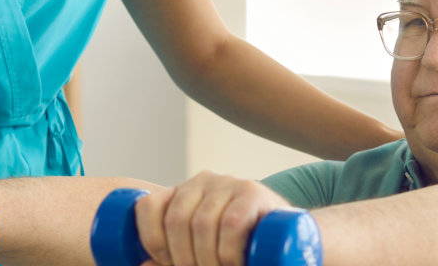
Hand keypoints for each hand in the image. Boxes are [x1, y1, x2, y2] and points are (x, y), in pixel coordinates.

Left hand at [134, 171, 294, 265]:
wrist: (287, 237)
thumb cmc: (239, 247)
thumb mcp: (203, 248)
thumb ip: (174, 257)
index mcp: (182, 192)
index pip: (150, 206)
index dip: (151, 240)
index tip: (164, 263)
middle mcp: (203, 181)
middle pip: (176, 220)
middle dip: (181, 259)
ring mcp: (230, 184)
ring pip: (202, 223)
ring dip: (206, 260)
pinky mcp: (254, 193)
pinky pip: (231, 222)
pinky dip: (227, 252)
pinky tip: (233, 264)